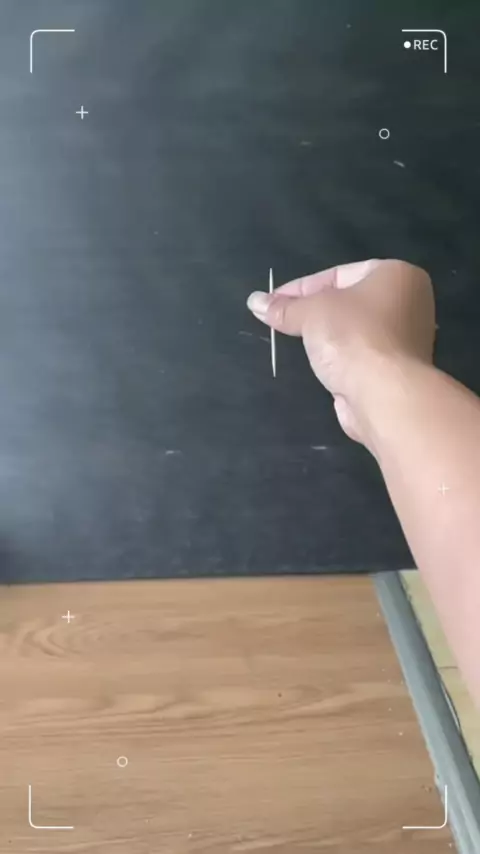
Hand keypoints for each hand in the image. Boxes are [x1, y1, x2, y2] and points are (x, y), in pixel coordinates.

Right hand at [247, 259, 434, 445]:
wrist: (385, 395)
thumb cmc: (353, 337)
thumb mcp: (311, 313)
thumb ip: (284, 307)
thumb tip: (255, 301)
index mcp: (397, 275)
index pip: (339, 274)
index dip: (301, 288)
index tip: (272, 302)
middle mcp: (409, 303)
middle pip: (348, 302)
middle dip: (314, 312)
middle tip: (282, 320)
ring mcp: (406, 340)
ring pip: (354, 331)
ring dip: (326, 337)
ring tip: (297, 342)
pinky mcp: (397, 371)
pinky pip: (360, 355)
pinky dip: (340, 358)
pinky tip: (321, 365)